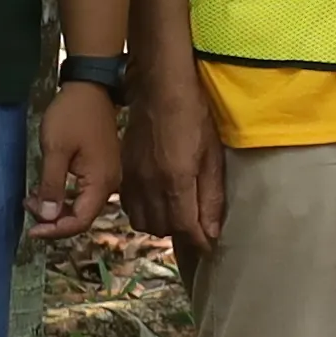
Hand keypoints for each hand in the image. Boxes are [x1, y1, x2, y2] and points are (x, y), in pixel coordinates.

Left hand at [31, 81, 124, 234]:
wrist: (90, 88)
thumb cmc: (72, 116)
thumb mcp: (55, 150)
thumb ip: (52, 185)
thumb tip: (47, 217)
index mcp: (100, 181)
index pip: (80, 221)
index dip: (56, 230)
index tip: (32, 230)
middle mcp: (109, 183)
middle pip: (82, 216)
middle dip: (53, 219)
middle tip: (28, 208)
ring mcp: (107, 175)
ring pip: (82, 205)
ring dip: (56, 207)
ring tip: (32, 199)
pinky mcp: (101, 167)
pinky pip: (83, 192)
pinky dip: (63, 195)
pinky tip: (46, 188)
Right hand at [136, 69, 226, 269]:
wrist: (159, 89)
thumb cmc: (194, 117)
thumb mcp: (212, 156)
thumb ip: (211, 196)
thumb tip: (211, 232)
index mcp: (175, 180)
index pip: (184, 227)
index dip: (199, 242)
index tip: (210, 247)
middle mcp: (150, 185)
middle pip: (162, 228)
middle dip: (182, 234)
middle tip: (198, 227)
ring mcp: (133, 179)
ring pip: (143, 221)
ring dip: (162, 225)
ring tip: (179, 216)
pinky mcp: (124, 172)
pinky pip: (129, 206)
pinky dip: (143, 212)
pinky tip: (157, 203)